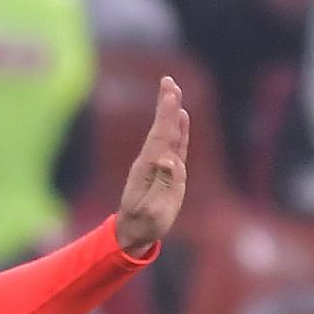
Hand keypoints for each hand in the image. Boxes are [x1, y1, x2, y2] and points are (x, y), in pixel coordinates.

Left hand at [114, 77, 188, 255]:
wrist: (132, 233)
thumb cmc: (144, 225)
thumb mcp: (154, 211)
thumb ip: (163, 186)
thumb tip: (170, 159)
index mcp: (149, 168)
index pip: (161, 137)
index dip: (167, 115)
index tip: (171, 95)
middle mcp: (152, 161)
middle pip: (161, 128)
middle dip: (166, 105)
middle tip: (168, 81)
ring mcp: (157, 165)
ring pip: (167, 133)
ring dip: (170, 111)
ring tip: (173, 90)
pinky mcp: (164, 170)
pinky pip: (174, 145)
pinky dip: (178, 129)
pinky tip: (181, 116)